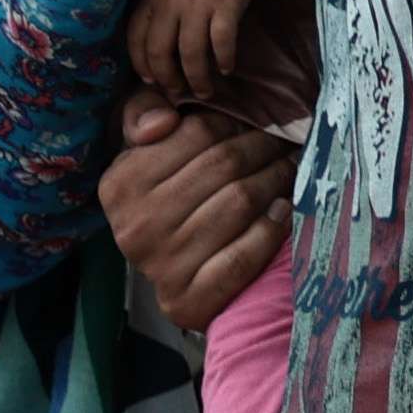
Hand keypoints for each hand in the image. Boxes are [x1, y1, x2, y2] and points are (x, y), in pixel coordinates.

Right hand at [100, 91, 295, 328]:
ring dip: (277, 179)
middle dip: (265, 147)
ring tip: (292, 167)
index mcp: (120, 184)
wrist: (172, 280)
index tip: (257, 122)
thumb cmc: (161, 201)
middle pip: (224, 165)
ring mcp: (163, 264)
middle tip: (287, 142)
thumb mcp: (140, 152)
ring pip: (239, 203)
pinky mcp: (189, 299)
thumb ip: (142, 114)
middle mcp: (136, 225)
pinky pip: (243, 255)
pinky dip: (271, 230)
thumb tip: (165, 121)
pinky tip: (284, 210)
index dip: (236, 123)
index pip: (197, 133)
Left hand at [124, 0, 305, 106]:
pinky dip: (224, 59)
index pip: (135, 39)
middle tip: (177, 91)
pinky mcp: (226, 5)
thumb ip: (155, 4)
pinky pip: (222, 41)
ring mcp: (198, 5)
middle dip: (167, 78)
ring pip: (190, 54)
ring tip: (206, 90)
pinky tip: (228, 68)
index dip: (140, 64)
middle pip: (159, 53)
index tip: (149, 79)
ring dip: (197, 77)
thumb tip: (153, 37)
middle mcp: (169, 4)